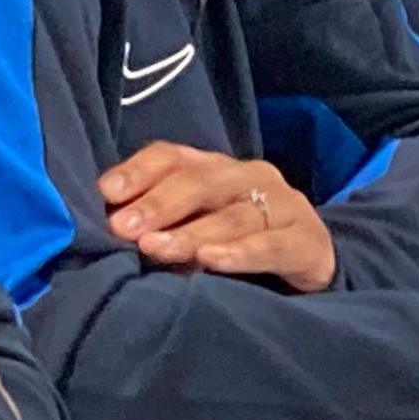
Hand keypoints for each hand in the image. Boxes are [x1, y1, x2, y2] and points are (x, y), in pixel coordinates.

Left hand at [96, 141, 337, 289]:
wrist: (312, 262)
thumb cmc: (238, 245)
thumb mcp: (196, 229)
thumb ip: (159, 225)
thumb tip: (108, 228)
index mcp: (215, 168)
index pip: (172, 157)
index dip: (138, 171)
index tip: (106, 193)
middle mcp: (248, 177)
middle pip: (200, 182)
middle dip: (157, 205)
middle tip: (123, 228)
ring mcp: (282, 205)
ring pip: (231, 217)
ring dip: (189, 234)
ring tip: (154, 248)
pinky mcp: (307, 240)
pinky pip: (271, 246)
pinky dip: (239, 254)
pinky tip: (210, 262)